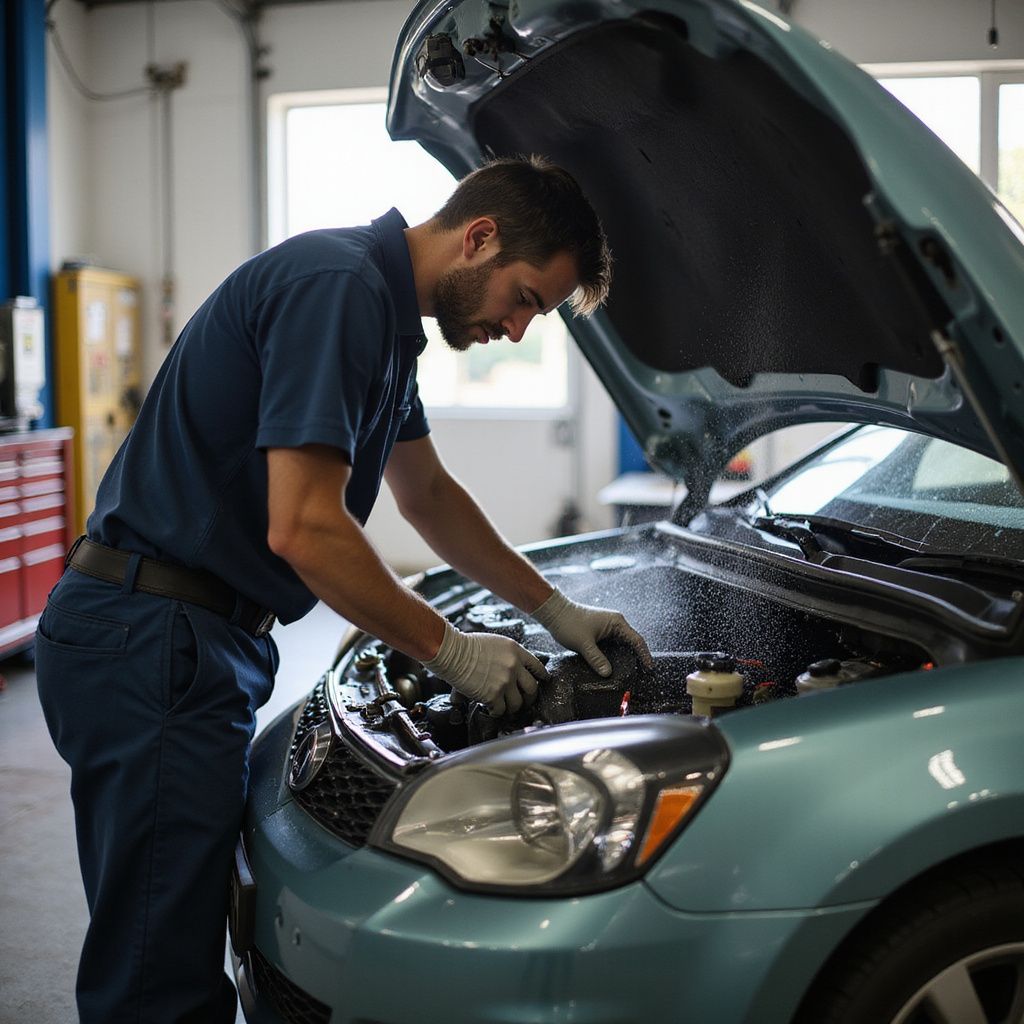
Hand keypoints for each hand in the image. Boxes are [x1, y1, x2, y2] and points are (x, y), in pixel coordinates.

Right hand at [422, 620, 549, 715]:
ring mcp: (505, 681)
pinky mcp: (493, 695)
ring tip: (505, 708)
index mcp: (515, 651)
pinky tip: (490, 709)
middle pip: (532, 688)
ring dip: (511, 708)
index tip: (542, 682)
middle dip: (529, 698)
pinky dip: (496, 712)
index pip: (537, 666)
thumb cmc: (467, 645)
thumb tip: (510, 671)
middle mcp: (514, 666)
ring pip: (518, 703)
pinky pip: (501, 710)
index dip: (541, 676)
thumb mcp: (493, 643)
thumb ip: (506, 656)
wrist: (453, 652)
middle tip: (524, 701)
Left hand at [530, 588, 652, 676]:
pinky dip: (614, 655)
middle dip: (636, 658)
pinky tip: (612, 666)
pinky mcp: (600, 632)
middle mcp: (615, 624)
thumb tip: (608, 673)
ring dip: (624, 657)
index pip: (637, 640)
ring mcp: (607, 627)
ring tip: (628, 673)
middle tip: (640, 674)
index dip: (645, 655)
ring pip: (621, 645)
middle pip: (631, 643)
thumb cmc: (569, 623)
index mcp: (616, 623)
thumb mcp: (584, 644)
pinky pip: (612, 645)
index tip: (650, 668)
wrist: (554, 612)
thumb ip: (597, 659)